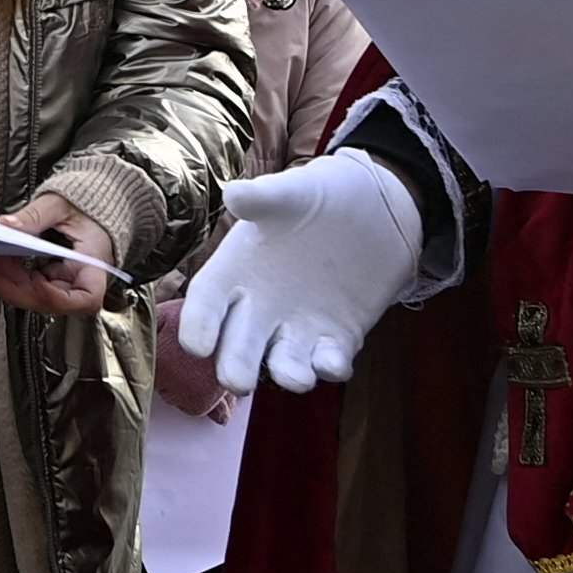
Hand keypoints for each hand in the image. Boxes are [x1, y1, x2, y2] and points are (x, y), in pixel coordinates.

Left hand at [0, 188, 118, 316]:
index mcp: (94, 262)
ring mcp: (68, 280)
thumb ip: (34, 215)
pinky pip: (35, 287)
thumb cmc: (84, 206)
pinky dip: (17, 279)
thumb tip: (7, 225)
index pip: (87, 298)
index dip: (59, 298)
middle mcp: (83, 278)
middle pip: (56, 302)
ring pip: (41, 298)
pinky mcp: (55, 278)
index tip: (36, 282)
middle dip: (21, 291)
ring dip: (15, 286)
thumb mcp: (58, 204)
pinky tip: (2, 265)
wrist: (90, 202)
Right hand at [174, 153, 425, 395]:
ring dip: (288, 372)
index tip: (197, 346)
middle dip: (236, 364)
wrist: (376, 208)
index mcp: (236, 270)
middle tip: (237, 381)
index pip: (207, 303)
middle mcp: (260, 306)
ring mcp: (298, 325)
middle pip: (238, 344)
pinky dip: (331, 366)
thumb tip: (234, 193)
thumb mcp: (295, 191)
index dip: (199, 324)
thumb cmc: (322, 195)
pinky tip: (335, 362)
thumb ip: (265, 197)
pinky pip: (329, 359)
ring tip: (296, 379)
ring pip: (284, 360)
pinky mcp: (337, 337)